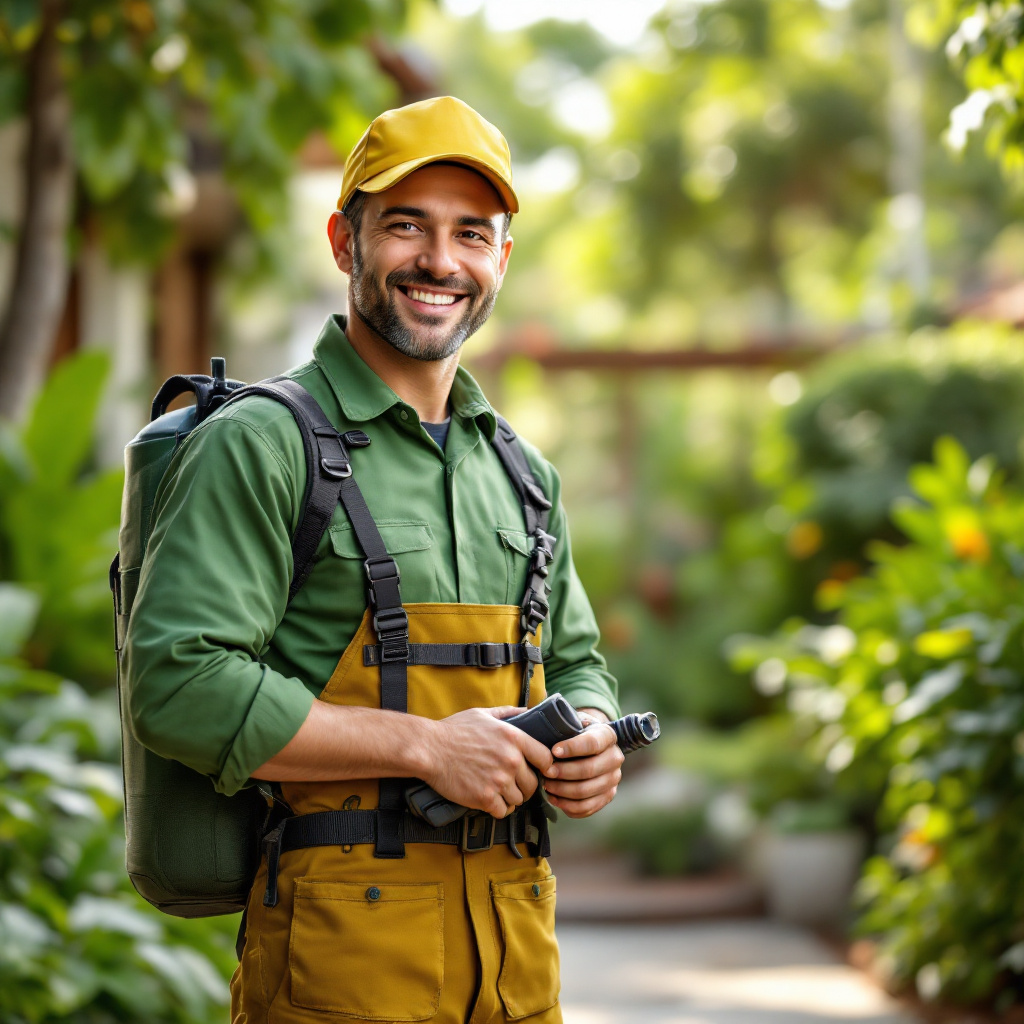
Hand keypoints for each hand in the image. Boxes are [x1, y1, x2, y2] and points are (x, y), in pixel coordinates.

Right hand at [424, 707, 553, 818]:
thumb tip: (527, 711)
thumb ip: (508, 713)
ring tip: (500, 793)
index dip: (544, 767)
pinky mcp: (485, 798)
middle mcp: (511, 760)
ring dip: (511, 798)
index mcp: (514, 738)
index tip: (537, 770)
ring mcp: (499, 781)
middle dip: (525, 786)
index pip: (546, 759)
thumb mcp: (483, 714)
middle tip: (514, 785)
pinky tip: (491, 801)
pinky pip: (503, 811)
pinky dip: (498, 809)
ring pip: (519, 800)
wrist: (430, 749)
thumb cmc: (454, 730)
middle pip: (533, 784)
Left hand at [541, 708, 622, 817]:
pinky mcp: (607, 796)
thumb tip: (534, 724)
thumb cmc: (574, 732)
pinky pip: (587, 807)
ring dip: (562, 790)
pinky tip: (554, 798)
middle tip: (545, 772)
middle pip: (589, 770)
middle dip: (563, 773)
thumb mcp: (571, 721)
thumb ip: (560, 723)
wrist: (589, 744)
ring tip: (546, 785)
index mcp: (607, 735)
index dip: (572, 748)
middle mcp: (615, 757)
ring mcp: (613, 779)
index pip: (592, 743)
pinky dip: (568, 806)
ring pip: (586, 791)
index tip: (553, 751)